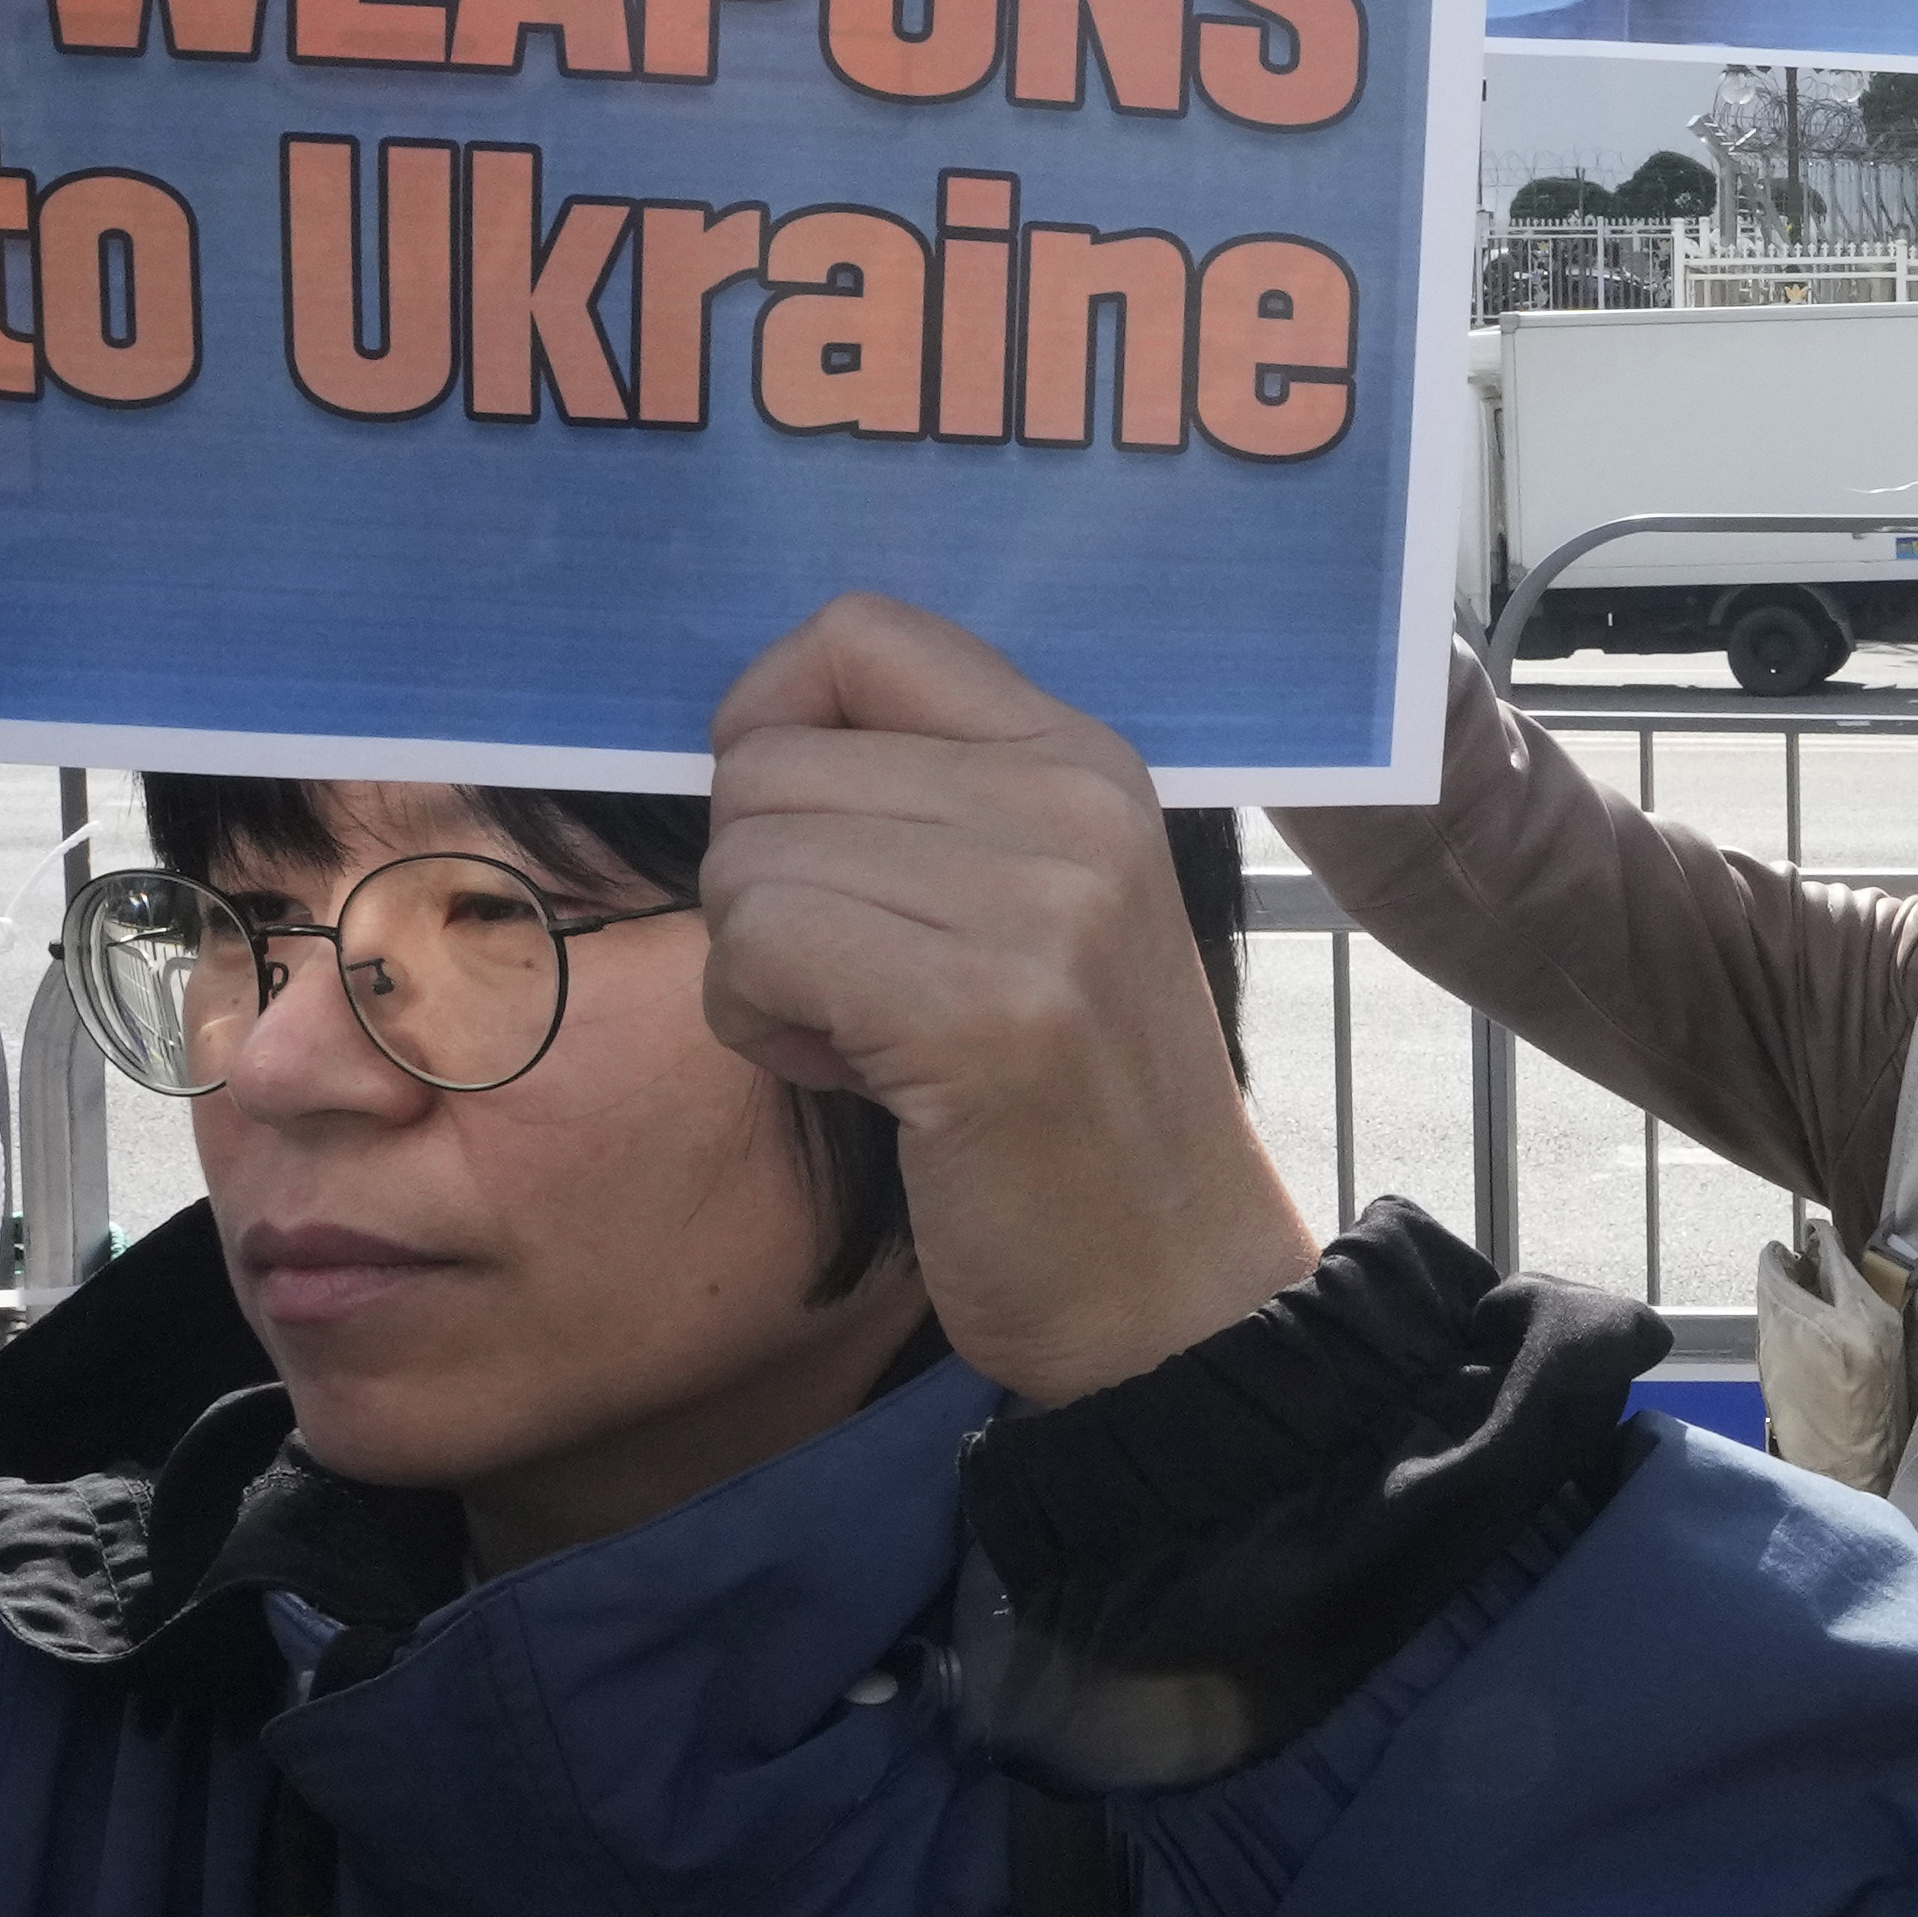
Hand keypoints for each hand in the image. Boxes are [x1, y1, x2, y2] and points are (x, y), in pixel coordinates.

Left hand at [698, 597, 1315, 1410]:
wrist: (1170, 1284)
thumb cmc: (1067, 1108)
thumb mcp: (1035, 906)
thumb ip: (929, 807)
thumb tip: (747, 749)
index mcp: (1086, 758)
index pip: (861, 632)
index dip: (770, 717)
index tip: (794, 833)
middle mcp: (1073, 803)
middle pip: (769, 762)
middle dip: (760, 883)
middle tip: (856, 985)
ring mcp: (1041, 902)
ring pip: (747, 857)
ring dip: (756, 968)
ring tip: (866, 1039)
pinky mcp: (984, 1009)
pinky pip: (759, 944)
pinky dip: (760, 1023)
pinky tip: (857, 1077)